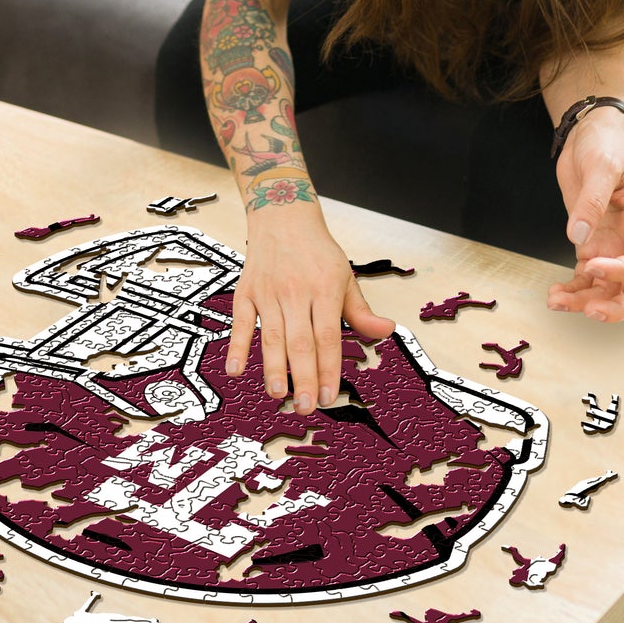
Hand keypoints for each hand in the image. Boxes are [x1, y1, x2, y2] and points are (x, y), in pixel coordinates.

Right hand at [225, 215, 394, 414]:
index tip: (329, 396)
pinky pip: (240, 322)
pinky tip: (236, 370)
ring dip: (274, 368)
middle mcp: (296, 292)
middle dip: (303, 377)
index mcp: (325, 289)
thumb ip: (361, 311)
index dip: (328, 368)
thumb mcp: (344, 275)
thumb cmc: (317, 251)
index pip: (328, 337)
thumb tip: (387, 331)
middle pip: (300, 341)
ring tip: (278, 394)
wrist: (283, 215)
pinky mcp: (246, 291)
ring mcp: (268, 292)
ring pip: (271, 336)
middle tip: (304, 407)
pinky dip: (237, 346)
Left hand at [548, 107, 623, 321]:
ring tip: (555, 301)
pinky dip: (572, 291)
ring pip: (607, 290)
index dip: (618, 271)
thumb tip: (578, 236)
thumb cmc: (605, 145)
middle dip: (615, 307)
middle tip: (588, 311)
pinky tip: (554, 294)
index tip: (589, 264)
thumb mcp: (601, 166)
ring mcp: (611, 246)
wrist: (590, 135)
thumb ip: (592, 201)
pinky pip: (586, 279)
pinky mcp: (590, 245)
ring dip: (584, 302)